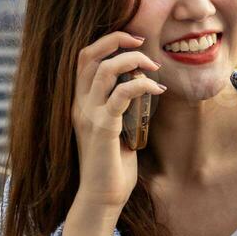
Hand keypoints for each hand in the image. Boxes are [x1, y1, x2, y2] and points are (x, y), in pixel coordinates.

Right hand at [71, 31, 164, 211]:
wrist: (102, 196)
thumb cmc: (113, 164)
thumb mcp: (116, 128)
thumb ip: (122, 107)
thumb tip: (143, 88)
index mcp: (79, 102)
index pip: (83, 58)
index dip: (107, 42)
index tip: (133, 40)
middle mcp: (79, 104)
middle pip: (89, 55)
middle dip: (117, 40)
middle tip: (143, 42)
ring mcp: (88, 114)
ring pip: (106, 70)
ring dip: (134, 60)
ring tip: (154, 68)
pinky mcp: (103, 127)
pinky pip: (122, 94)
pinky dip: (142, 85)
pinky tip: (157, 89)